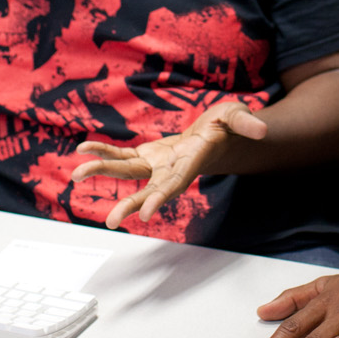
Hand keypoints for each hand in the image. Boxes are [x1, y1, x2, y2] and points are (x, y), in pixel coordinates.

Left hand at [70, 100, 268, 229]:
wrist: (216, 135)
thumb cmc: (228, 126)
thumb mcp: (238, 117)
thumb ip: (246, 123)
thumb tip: (262, 128)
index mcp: (191, 163)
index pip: (174, 185)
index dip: (159, 198)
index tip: (144, 215)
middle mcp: (171, 170)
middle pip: (148, 189)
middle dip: (129, 203)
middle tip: (111, 221)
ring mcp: (157, 164)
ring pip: (127, 172)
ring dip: (102, 172)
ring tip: (76, 175)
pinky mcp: (147, 155)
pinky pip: (121, 155)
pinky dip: (103, 152)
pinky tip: (82, 150)